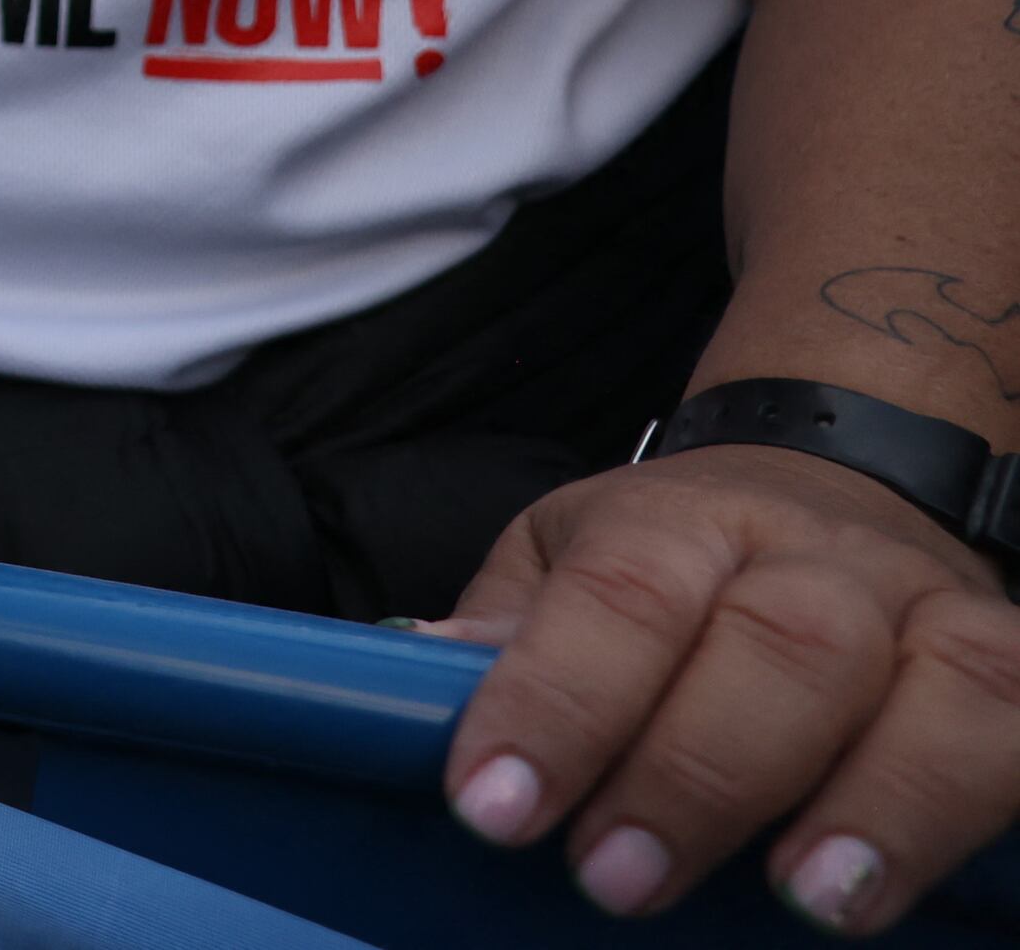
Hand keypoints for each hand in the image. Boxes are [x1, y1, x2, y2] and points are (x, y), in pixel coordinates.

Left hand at [433, 444, 1019, 929]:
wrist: (836, 484)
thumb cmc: (675, 565)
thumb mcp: (565, 560)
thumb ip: (510, 627)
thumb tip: (420, 682)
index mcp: (679, 521)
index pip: (615, 598)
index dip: (555, 704)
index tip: (493, 805)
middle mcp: (820, 557)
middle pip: (778, 646)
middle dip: (698, 773)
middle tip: (618, 878)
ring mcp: (936, 610)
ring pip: (942, 686)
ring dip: (882, 803)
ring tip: (811, 898)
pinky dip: (993, 805)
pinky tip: (947, 888)